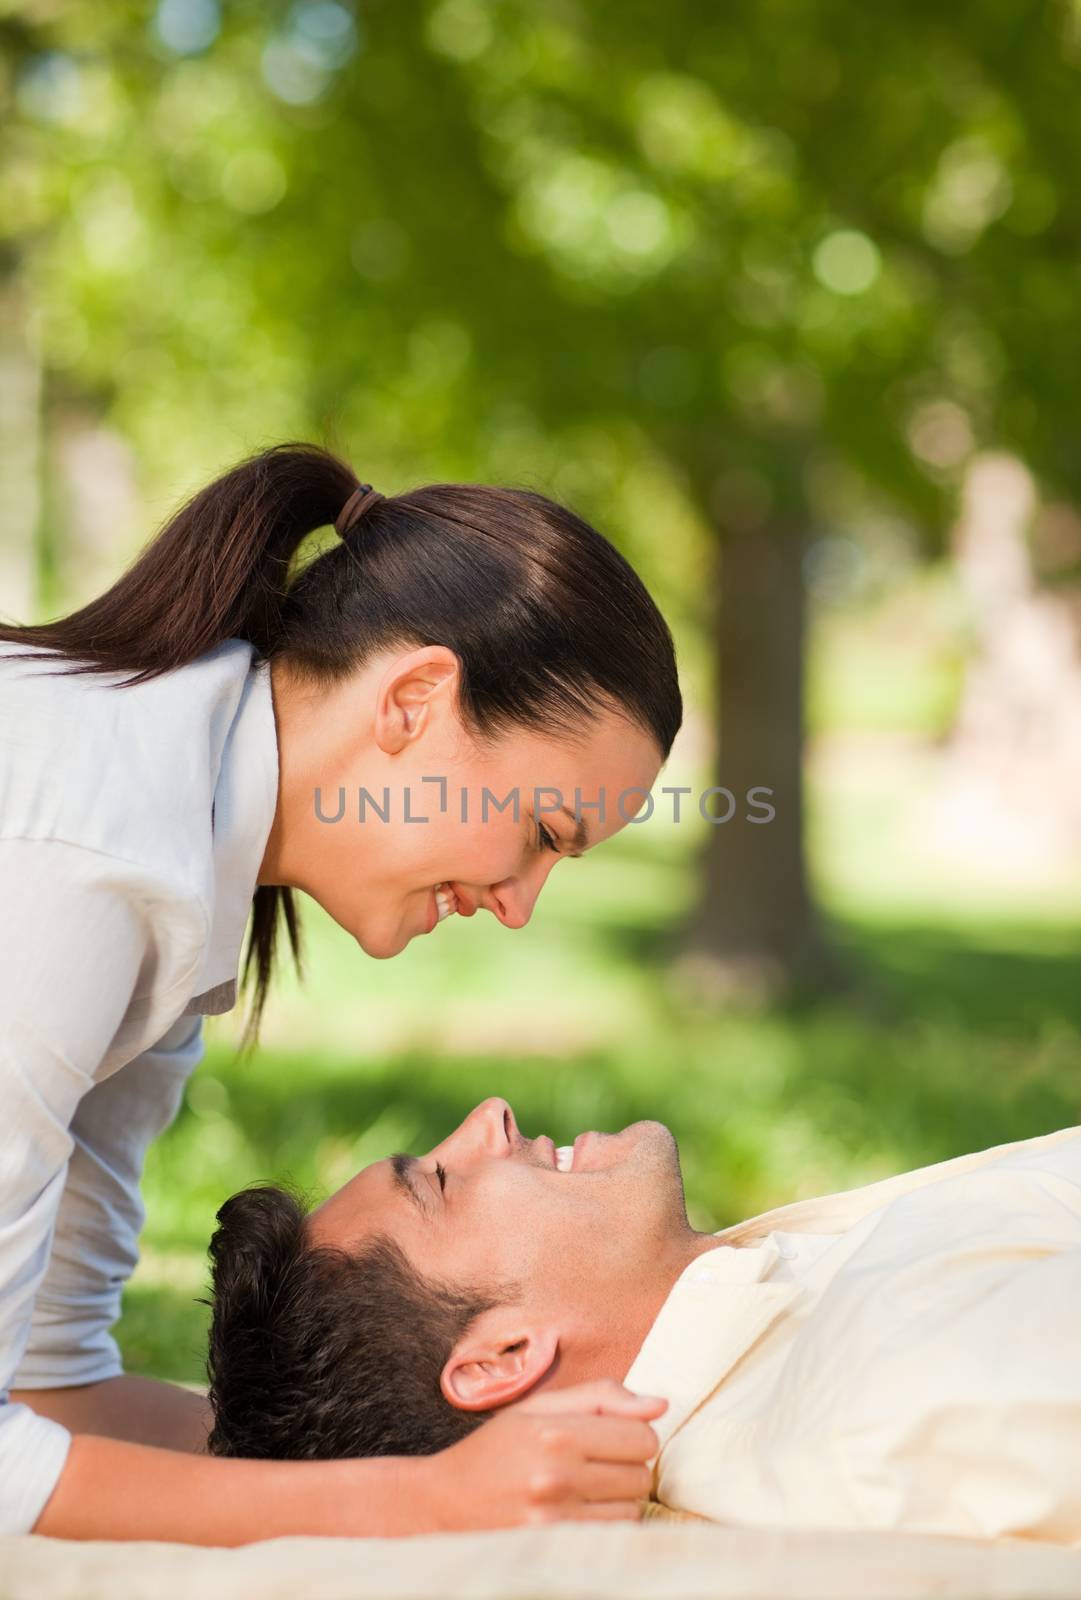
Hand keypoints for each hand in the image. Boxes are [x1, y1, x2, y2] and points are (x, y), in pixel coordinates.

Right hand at [419, 1379, 667, 1530]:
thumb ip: (600, 1397)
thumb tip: (660, 1404)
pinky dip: (604, 1526)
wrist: (439, 1506)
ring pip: (632, 1511)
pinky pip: (611, 1539)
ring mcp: (555, 1522)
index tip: (608, 1439)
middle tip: (591, 1465)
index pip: (642, 1437)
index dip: (632, 1435)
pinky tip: (576, 1515)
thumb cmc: (494, 1451)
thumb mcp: (538, 1408)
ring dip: (616, 1501)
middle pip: (642, 1476)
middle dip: (625, 1468)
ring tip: (580, 1491)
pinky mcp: (552, 1551)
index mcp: (555, 1433)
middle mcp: (556, 1478)